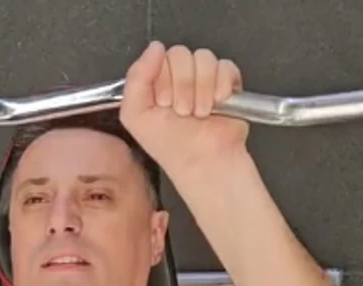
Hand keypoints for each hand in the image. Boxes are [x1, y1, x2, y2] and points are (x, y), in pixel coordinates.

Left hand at [120, 41, 248, 176]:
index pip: (159, 56)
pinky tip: (217, 105)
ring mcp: (204, 78)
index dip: (162, 79)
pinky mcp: (227, 82)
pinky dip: (221, 88)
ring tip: (199, 113)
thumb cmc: (170, 146)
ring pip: (204, 58)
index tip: (162, 103)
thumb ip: (136, 78)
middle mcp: (179, 77)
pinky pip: (225, 66)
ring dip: (201, 90)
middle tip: (182, 111)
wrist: (202, 161)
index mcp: (156, 82)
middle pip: (181, 54)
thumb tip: (155, 48)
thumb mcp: (135, 115)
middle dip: (182, 86)